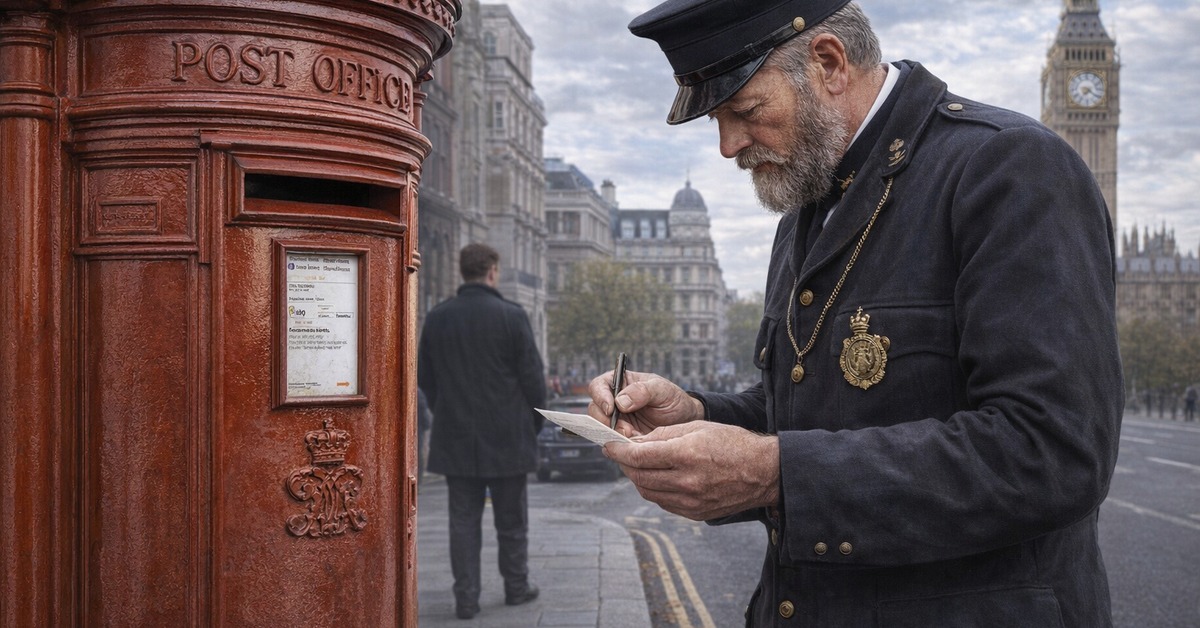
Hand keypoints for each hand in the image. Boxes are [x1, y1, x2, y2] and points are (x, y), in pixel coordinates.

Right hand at [586, 369, 703, 437]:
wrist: (685, 422)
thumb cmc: (673, 400)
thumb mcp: (662, 390)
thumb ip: (641, 391)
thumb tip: (620, 401)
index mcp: (620, 383)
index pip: (598, 386)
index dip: (600, 396)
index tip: (611, 408)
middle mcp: (614, 402)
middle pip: (594, 410)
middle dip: (605, 421)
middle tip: (625, 429)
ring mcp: (617, 421)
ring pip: (600, 428)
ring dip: (613, 434)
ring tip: (632, 436)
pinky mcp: (621, 438)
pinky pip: (612, 443)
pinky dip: (621, 445)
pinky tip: (635, 444)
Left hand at [604, 422, 779, 520]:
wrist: (764, 472)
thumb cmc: (733, 443)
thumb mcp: (698, 427)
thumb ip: (664, 435)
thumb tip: (637, 443)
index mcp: (687, 455)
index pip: (639, 456)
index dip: (618, 451)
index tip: (608, 444)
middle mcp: (687, 481)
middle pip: (639, 476)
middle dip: (624, 464)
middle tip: (619, 453)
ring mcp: (691, 501)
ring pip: (648, 492)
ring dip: (637, 478)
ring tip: (638, 465)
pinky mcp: (695, 513)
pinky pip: (663, 502)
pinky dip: (654, 490)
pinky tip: (657, 478)